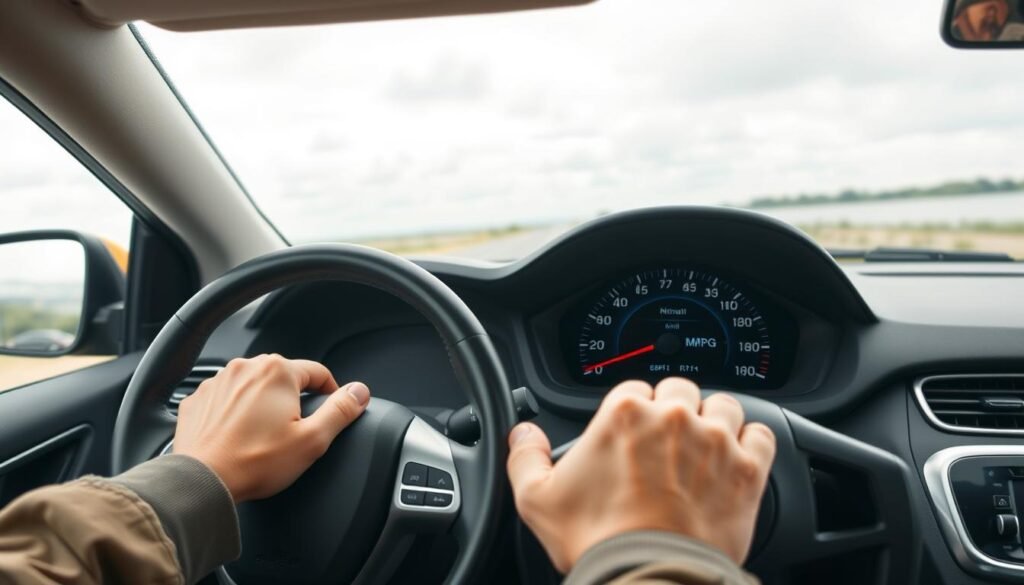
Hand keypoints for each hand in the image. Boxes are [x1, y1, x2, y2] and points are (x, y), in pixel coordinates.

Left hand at [173, 354, 370, 502]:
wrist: (202, 481)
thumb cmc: (254, 462)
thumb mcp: (312, 440)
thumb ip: (341, 411)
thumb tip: (359, 392)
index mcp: (277, 372)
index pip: (317, 372)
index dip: (330, 392)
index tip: (331, 409)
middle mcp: (246, 367)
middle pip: (284, 377)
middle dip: (293, 399)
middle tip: (294, 430)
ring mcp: (218, 381)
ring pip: (253, 386)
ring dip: (263, 404)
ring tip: (263, 436)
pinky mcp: (198, 399)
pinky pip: (226, 398)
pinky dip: (235, 412)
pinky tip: (239, 436)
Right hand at [507, 378, 774, 572]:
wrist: (649, 578)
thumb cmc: (598, 540)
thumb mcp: (537, 499)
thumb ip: (524, 456)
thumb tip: (522, 434)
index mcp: (625, 412)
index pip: (634, 387)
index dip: (631, 411)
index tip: (630, 433)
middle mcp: (674, 417)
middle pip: (680, 390)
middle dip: (673, 411)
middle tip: (664, 444)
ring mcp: (716, 441)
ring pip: (724, 406)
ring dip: (714, 421)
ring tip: (703, 448)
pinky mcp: (748, 470)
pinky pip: (761, 434)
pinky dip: (751, 441)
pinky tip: (738, 458)